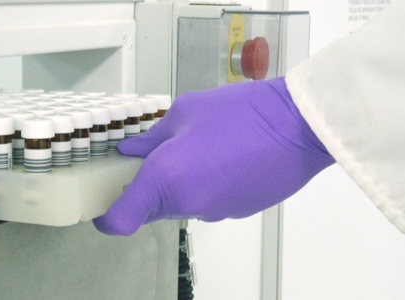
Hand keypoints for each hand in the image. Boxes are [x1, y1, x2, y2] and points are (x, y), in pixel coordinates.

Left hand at [94, 77, 334, 234]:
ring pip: (181, 204)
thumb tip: (131, 152)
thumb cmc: (243, 113)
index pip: (120, 221)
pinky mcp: (236, 211)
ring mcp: (213, 211)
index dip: (107, 217)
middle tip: (157, 156)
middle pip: (150, 209)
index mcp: (165, 178)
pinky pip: (208, 201)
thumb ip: (153, 137)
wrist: (299, 127)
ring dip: (181, 184)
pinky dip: (208, 185)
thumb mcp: (187, 112)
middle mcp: (186, 203)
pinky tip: (226, 157)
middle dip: (147, 188)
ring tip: (202, 148)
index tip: (104, 203)